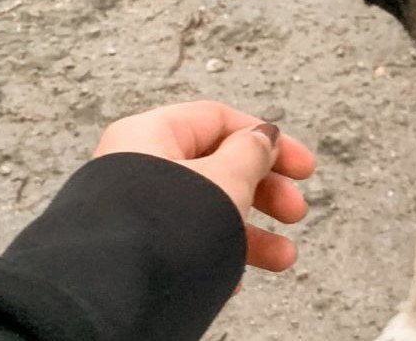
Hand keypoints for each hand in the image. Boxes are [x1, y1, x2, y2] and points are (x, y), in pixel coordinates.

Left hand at [94, 101, 315, 271]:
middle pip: (218, 165)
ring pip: (206, 210)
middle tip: (294, 210)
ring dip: (251, 232)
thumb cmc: (161, 229)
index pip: (219, 120)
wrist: (115, 296)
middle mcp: (137, 166)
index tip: (300, 166)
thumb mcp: (226, 178)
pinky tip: (235, 277)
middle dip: (265, 191)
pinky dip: (218, 253)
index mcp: (151, 134)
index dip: (267, 139)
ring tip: (282, 256)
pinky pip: (186, 242)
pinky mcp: (137, 250)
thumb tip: (263, 136)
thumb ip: (251, 152)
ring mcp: (135, 210)